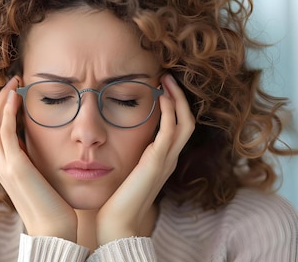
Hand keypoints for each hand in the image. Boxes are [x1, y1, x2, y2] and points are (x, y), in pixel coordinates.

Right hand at [0, 77, 77, 241]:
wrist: (53, 229)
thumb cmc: (54, 206)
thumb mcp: (42, 175)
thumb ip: (37, 158)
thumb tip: (45, 141)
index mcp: (5, 166)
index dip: (2, 108)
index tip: (16, 90)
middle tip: (14, 80)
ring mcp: (3, 165)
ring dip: (2, 100)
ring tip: (15, 82)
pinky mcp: (13, 166)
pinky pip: (3, 131)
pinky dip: (7, 111)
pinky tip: (17, 96)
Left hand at [96, 74, 194, 243]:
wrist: (117, 221)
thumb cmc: (115, 198)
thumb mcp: (124, 168)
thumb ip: (126, 152)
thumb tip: (111, 136)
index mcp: (161, 159)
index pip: (176, 126)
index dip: (173, 105)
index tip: (160, 86)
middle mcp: (168, 158)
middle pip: (186, 120)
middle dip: (179, 97)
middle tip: (166, 76)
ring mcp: (166, 160)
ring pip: (184, 122)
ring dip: (177, 99)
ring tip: (166, 79)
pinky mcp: (158, 161)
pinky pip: (171, 130)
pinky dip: (170, 112)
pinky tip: (161, 96)